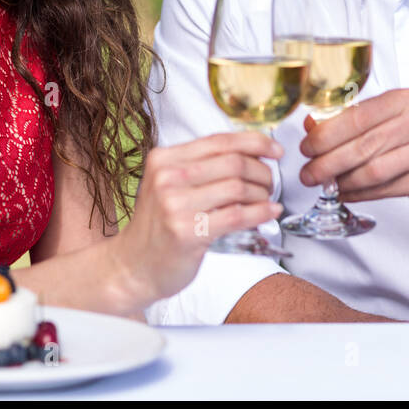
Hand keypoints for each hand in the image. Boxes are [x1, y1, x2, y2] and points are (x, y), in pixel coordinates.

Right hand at [114, 132, 281, 303]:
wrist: (133, 267)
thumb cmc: (158, 226)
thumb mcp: (170, 186)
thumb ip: (202, 167)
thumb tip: (252, 154)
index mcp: (164, 159)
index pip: (219, 141)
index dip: (255, 142)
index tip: (276, 151)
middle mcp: (167, 177)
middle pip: (233, 162)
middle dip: (262, 172)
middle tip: (270, 184)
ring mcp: (175, 204)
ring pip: (238, 188)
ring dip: (262, 194)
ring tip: (266, 201)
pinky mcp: (186, 232)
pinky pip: (236, 216)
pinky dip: (260, 213)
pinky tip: (269, 214)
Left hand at [299, 89, 408, 210]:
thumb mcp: (394, 120)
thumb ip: (356, 122)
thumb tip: (311, 126)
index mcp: (407, 99)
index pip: (359, 115)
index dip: (327, 133)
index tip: (307, 146)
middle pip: (364, 144)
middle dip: (328, 161)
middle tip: (308, 172)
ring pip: (374, 169)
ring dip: (343, 181)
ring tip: (325, 185)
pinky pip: (387, 189)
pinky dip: (361, 194)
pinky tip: (346, 194)